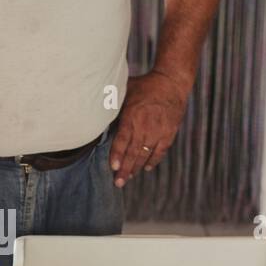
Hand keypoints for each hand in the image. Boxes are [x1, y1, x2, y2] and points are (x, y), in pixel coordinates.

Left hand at [109, 71, 189, 187]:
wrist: (171, 83)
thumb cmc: (144, 86)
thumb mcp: (125, 90)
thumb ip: (113, 103)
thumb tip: (94, 110)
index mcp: (132, 116)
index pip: (123, 139)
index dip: (118, 154)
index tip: (113, 167)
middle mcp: (145, 126)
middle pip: (133, 152)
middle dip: (125, 169)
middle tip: (118, 182)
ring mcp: (158, 131)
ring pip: (146, 154)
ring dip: (136, 167)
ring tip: (128, 177)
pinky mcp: (169, 133)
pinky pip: (160, 152)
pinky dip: (153, 161)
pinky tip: (145, 168)